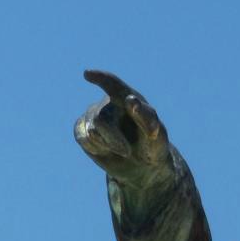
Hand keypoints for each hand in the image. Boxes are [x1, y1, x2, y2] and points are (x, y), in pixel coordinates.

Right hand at [74, 70, 168, 188]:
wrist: (143, 166)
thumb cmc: (153, 147)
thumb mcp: (156, 135)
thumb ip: (146, 117)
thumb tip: (130, 99)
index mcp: (130, 98)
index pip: (113, 84)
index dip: (100, 78)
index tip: (87, 74)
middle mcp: (110, 103)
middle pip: (101, 118)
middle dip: (113, 138)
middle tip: (127, 151)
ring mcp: (95, 115)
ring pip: (91, 130)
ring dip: (108, 145)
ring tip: (124, 151)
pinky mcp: (83, 130)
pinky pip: (83, 138)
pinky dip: (97, 149)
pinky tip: (108, 150)